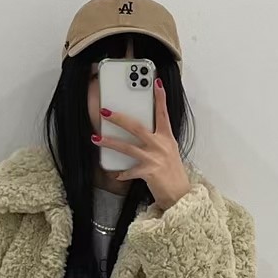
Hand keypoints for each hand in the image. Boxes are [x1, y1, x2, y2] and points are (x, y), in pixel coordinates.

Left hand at [92, 78, 191, 210]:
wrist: (180, 194)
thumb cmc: (173, 173)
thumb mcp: (169, 152)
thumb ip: (158, 141)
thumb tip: (141, 135)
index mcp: (167, 137)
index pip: (163, 113)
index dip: (160, 97)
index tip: (156, 82)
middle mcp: (160, 145)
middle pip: (136, 127)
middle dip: (119, 118)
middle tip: (105, 112)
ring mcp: (154, 158)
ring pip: (127, 147)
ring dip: (110, 143)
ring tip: (97, 139)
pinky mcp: (149, 172)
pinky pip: (130, 171)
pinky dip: (122, 173)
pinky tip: (116, 174)